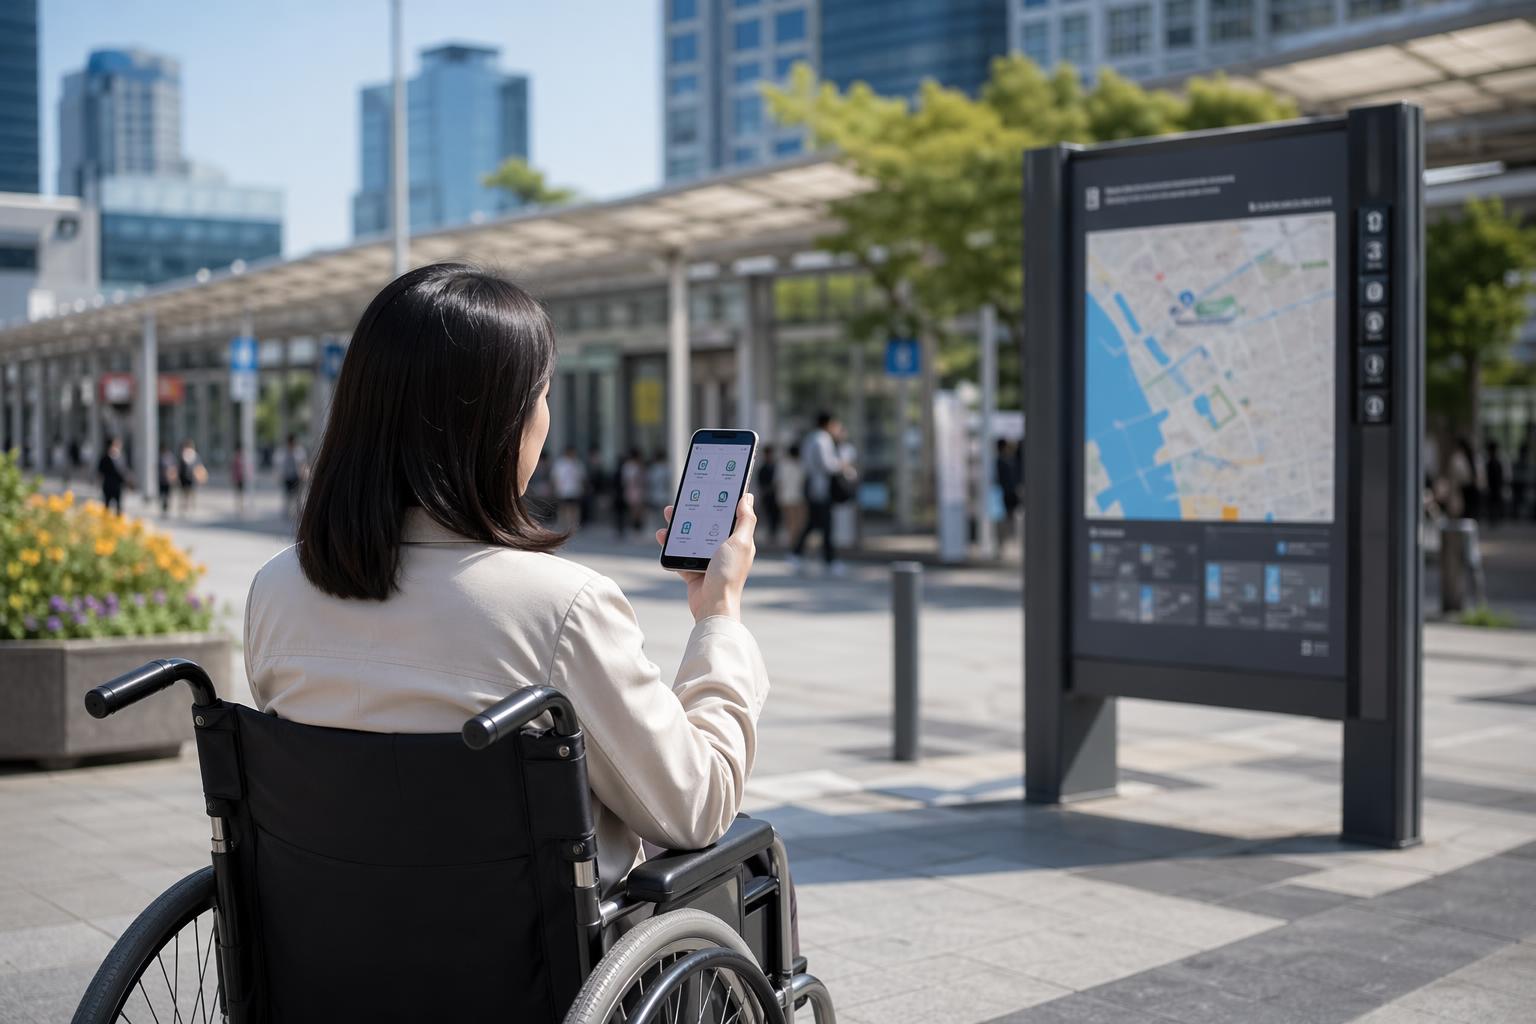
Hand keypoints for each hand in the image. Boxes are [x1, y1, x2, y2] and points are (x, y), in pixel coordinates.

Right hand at [656, 494, 757, 621]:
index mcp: (737, 540)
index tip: (709, 487)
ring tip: (668, 515)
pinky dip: (670, 545)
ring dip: (678, 526)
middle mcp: (723, 549)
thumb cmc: (729, 574)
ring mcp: (707, 560)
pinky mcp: (693, 571)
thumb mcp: (740, 542)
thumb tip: (747, 497)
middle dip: (693, 511)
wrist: (713, 606)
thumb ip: (745, 520)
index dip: (720, 501)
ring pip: (690, 537)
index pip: (728, 515)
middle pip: (706, 524)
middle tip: (680, 500)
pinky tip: (662, 536)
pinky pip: (680, 553)